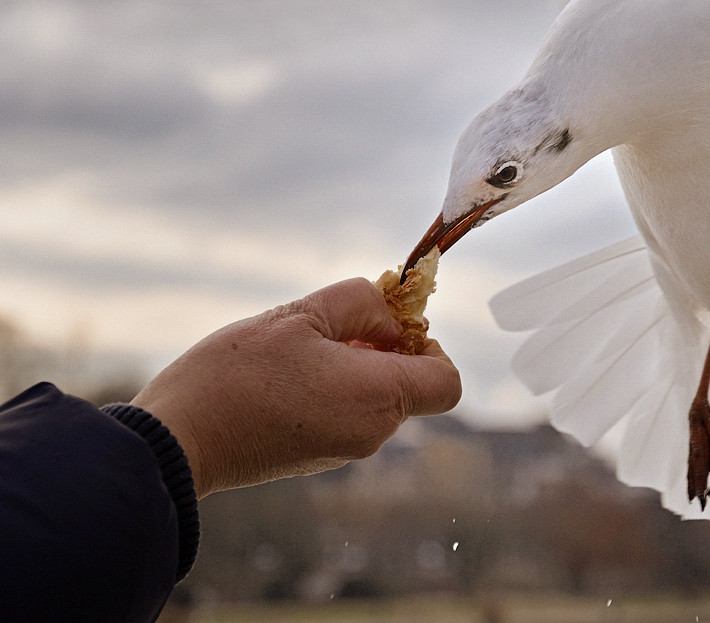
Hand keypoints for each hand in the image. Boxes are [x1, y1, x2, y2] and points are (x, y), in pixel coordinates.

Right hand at [131, 278, 461, 497]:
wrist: (178, 439)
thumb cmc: (238, 374)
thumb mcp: (301, 315)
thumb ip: (360, 304)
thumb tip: (391, 317)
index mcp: (379, 397)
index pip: (446, 382)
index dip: (431, 347)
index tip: (387, 326)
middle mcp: (371, 432)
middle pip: (408, 386)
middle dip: (382, 348)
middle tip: (331, 324)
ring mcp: (344, 451)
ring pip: (374, 398)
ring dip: (352, 366)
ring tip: (299, 348)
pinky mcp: (316, 458)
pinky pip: (346, 415)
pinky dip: (332, 389)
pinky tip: (285, 374)